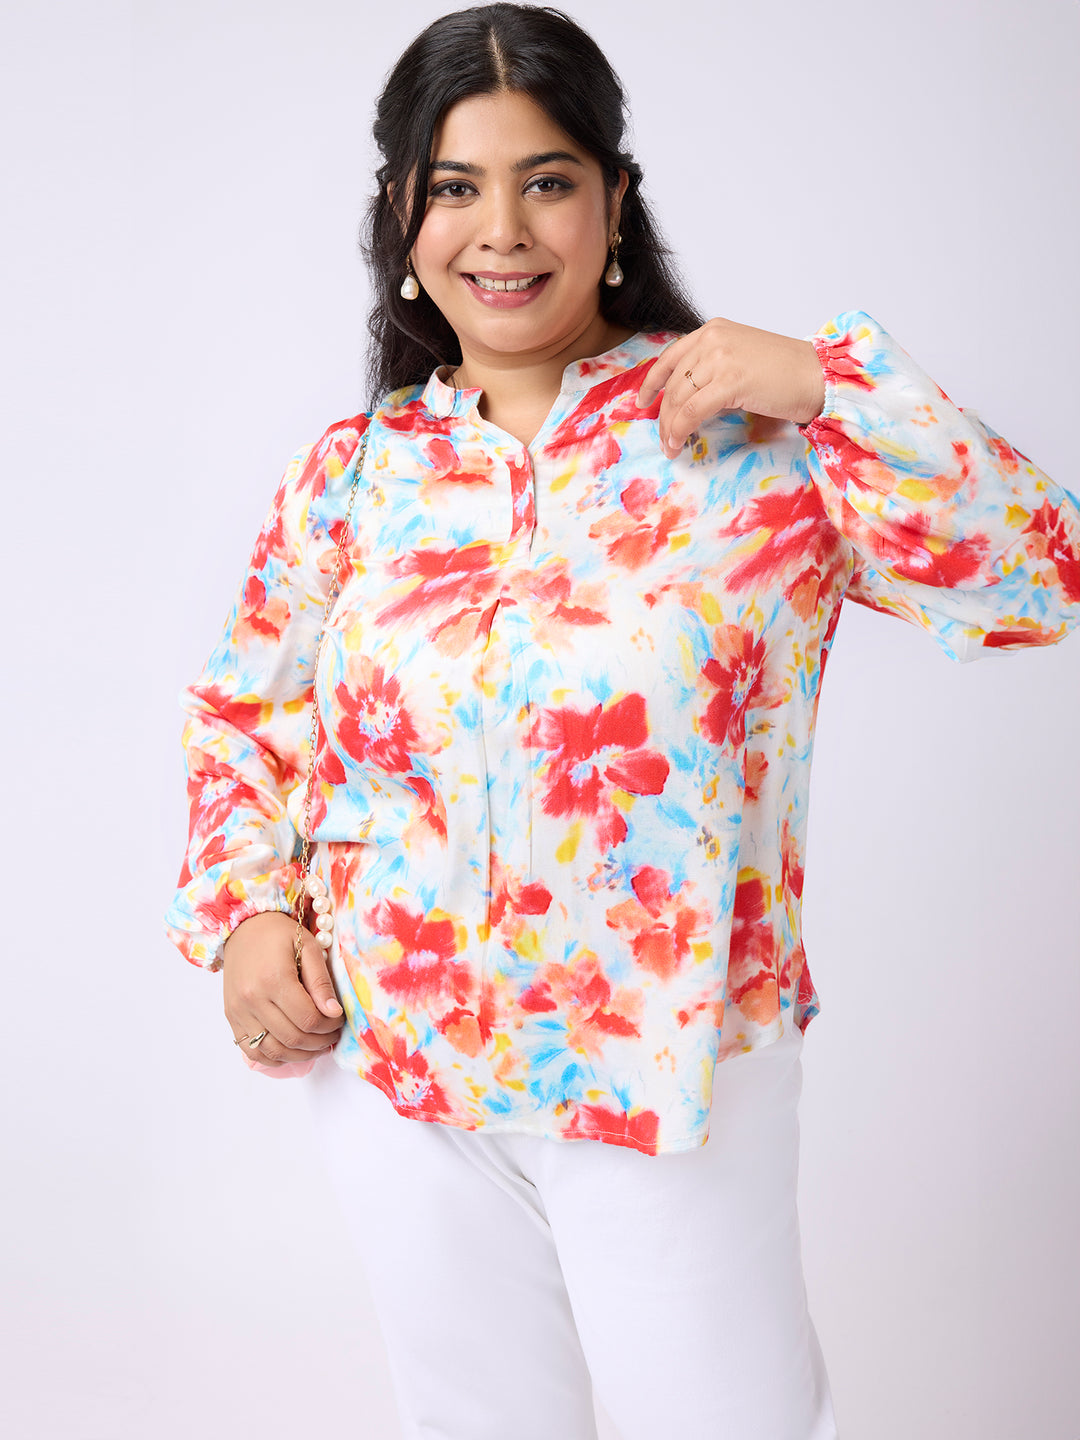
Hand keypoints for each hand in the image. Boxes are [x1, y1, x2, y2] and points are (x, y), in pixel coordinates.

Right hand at [223, 912, 343, 1065]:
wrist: (243, 929)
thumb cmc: (279, 934)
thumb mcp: (308, 947)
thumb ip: (321, 981)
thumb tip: (334, 1013)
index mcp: (274, 979)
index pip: (308, 1019)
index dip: (329, 1026)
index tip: (339, 1020)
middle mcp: (252, 999)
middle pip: (292, 1038)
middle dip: (319, 1042)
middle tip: (332, 1034)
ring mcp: (239, 1011)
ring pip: (273, 1050)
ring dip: (300, 1054)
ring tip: (317, 1045)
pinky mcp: (232, 1018)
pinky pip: (252, 1051)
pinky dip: (275, 1057)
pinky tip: (292, 1050)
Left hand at [636, 317, 826, 458]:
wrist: (817, 375)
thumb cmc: (786, 372)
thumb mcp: (739, 360)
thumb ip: (712, 371)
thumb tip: (688, 402)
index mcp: (712, 330)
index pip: (670, 357)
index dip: (651, 383)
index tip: (642, 402)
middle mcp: (712, 339)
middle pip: (673, 383)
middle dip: (663, 415)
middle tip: (663, 438)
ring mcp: (720, 358)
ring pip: (678, 399)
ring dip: (670, 428)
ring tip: (671, 447)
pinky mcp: (729, 381)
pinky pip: (692, 411)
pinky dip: (681, 431)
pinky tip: (679, 444)